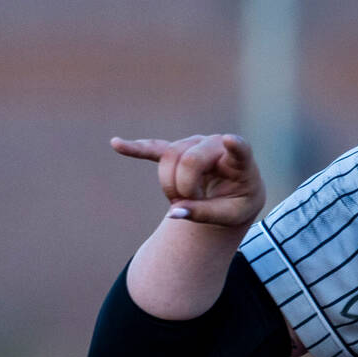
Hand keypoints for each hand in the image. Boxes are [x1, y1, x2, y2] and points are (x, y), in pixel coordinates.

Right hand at [112, 133, 265, 229]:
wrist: (235, 189)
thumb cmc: (237, 202)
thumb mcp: (230, 216)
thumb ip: (204, 215)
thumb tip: (173, 215)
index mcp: (239, 162)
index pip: (240, 150)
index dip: (234, 146)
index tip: (230, 140)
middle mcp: (216, 145)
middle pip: (189, 160)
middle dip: (183, 187)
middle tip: (190, 204)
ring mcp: (195, 143)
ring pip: (170, 158)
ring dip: (170, 185)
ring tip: (183, 199)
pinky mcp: (178, 149)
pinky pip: (154, 149)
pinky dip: (136, 149)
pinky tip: (117, 144)